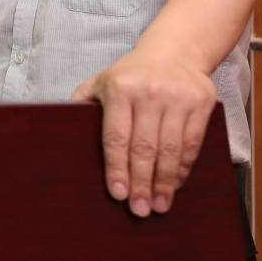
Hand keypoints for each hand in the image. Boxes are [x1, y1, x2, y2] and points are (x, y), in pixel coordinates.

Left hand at [71, 47, 215, 216]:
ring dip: (165, 182)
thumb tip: (60, 129)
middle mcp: (149, 92)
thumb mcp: (101, 81)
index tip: (117, 194)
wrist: (174, 50)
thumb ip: (82, 103)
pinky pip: (193, 143)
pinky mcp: (202, 103)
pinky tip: (175, 184)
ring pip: (171, 149)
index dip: (117, 168)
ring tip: (159, 205)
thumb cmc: (131, 75)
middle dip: (141, 183)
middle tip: (140, 209)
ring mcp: (178, 97)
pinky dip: (183, 168)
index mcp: (120, 88)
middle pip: (145, 147)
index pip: (116, 136)